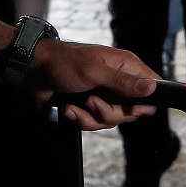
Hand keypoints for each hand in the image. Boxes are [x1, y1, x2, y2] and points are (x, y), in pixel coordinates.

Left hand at [32, 39, 157, 129]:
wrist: (32, 71)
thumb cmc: (63, 63)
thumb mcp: (94, 71)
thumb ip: (123, 82)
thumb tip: (153, 88)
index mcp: (125, 66)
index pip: (153, 87)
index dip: (145, 103)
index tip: (129, 108)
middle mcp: (118, 81)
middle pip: (131, 111)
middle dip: (109, 113)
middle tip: (91, 101)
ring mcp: (104, 95)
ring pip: (112, 120)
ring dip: (90, 117)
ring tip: (75, 105)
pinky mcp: (89, 106)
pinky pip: (94, 123)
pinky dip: (80, 119)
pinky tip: (67, 109)